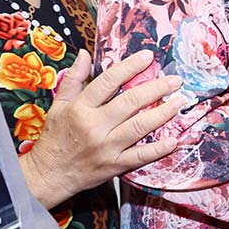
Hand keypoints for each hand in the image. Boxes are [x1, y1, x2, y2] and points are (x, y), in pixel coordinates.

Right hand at [18, 50, 187, 207]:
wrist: (49, 174)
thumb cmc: (54, 138)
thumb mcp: (58, 106)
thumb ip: (73, 79)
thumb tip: (85, 54)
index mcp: (80, 108)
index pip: (108, 82)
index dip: (130, 67)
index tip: (148, 57)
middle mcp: (95, 126)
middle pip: (130, 102)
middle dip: (156, 89)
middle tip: (175, 80)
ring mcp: (106, 147)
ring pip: (139, 127)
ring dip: (163, 113)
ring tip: (179, 101)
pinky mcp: (114, 165)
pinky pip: (139, 156)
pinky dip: (158, 149)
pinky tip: (173, 140)